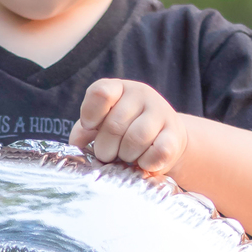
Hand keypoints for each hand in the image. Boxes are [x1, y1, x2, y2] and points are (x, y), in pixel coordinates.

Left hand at [69, 78, 187, 176]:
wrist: (164, 140)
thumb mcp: (101, 126)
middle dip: (105, 148)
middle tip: (108, 154)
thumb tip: (76, 144)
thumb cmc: (124, 132)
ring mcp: (161, 112)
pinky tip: (144, 161)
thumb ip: (84, 132)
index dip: (90, 115)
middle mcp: (141, 94)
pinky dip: (146, 163)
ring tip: (127, 157)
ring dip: (126, 156)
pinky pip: (157, 153)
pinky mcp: (175, 135)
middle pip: (114, 125)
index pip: (100, 93)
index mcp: (118, 88)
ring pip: (136, 139)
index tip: (90, 128)